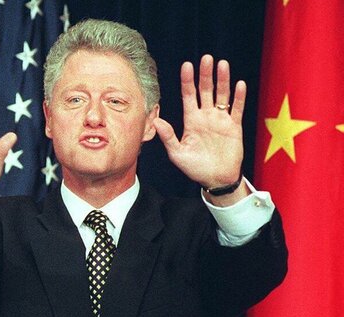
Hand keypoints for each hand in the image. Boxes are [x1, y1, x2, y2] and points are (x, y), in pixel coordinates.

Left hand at [154, 55, 247, 202]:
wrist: (215, 179)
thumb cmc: (195, 168)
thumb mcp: (177, 153)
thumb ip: (168, 136)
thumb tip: (155, 120)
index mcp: (191, 120)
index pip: (189, 96)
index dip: (187, 81)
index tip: (186, 65)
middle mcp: (206, 116)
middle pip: (206, 91)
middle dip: (205, 74)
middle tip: (206, 58)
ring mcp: (221, 120)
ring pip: (222, 95)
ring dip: (222, 80)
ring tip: (222, 64)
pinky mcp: (234, 127)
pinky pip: (237, 109)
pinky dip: (238, 97)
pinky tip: (239, 84)